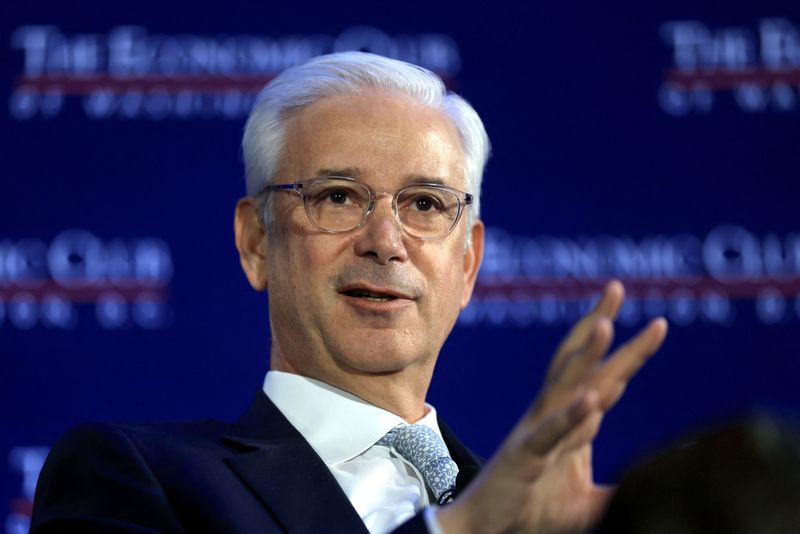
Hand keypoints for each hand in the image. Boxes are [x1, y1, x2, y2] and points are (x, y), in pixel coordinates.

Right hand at [437, 281, 667, 533]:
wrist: (483, 527)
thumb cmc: (530, 508)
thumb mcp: (584, 499)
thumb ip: (616, 488)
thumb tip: (652, 486)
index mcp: (566, 419)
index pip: (601, 376)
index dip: (626, 349)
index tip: (657, 324)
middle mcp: (549, 414)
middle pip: (578, 360)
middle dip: (600, 323)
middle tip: (617, 286)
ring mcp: (535, 431)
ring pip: (562, 384)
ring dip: (585, 355)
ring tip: (607, 326)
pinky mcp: (524, 456)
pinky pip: (549, 433)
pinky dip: (570, 418)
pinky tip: (592, 403)